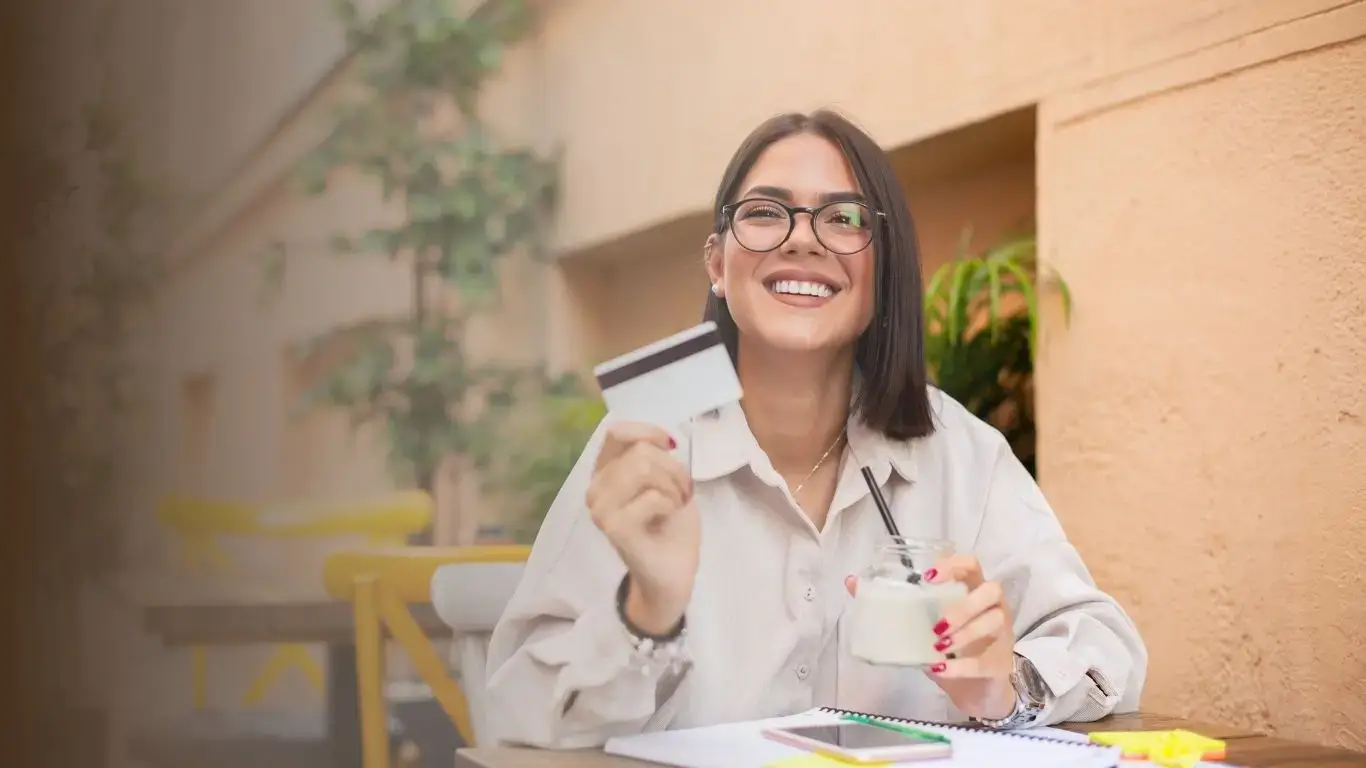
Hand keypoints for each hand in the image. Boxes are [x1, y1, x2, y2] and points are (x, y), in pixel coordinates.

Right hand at [586, 422, 698, 635]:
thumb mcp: (667, 479)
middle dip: (673, 469)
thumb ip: (655, 455)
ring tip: (674, 505)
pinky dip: (670, 503)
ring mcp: (601, 509)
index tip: (669, 448)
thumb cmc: (670, 525)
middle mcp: (596, 488)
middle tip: (680, 493)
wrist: (672, 572)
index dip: (649, 433)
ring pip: (644, 468)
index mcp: (605, 472)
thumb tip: (662, 439)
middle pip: (640, 452)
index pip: (617, 432)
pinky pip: (651, 496)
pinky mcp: (614, 528)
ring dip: (672, 485)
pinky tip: (667, 518)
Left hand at [845, 555, 1015, 719]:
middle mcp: (993, 607)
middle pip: (991, 590)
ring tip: (938, 645)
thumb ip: (894, 606)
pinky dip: (960, 666)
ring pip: (994, 621)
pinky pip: (986, 661)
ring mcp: (1002, 634)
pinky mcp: (1001, 664)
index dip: (952, 565)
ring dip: (965, 632)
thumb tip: (852, 582)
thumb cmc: (949, 649)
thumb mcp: (920, 627)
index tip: (928, 577)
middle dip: (962, 606)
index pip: (970, 564)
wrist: (975, 691)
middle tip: (936, 624)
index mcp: (972, 591)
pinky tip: (941, 669)